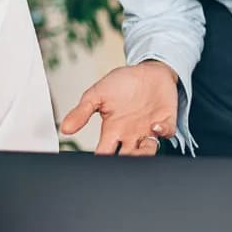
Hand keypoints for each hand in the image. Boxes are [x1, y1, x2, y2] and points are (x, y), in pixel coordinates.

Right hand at [60, 61, 178, 155]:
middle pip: (127, 158)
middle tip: (124, 156)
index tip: (99, 160)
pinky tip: (155, 126)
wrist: (147, 70)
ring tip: (141, 144)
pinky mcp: (165, 122)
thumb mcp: (96, 94)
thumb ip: (81, 112)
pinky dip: (163, 132)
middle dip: (126, 162)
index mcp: (112, 130)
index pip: (104, 153)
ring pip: (147, 152)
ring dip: (145, 153)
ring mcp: (148, 130)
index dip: (101, 160)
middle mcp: (130, 134)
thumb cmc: (121, 83)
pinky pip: (166, 133)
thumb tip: (65, 128)